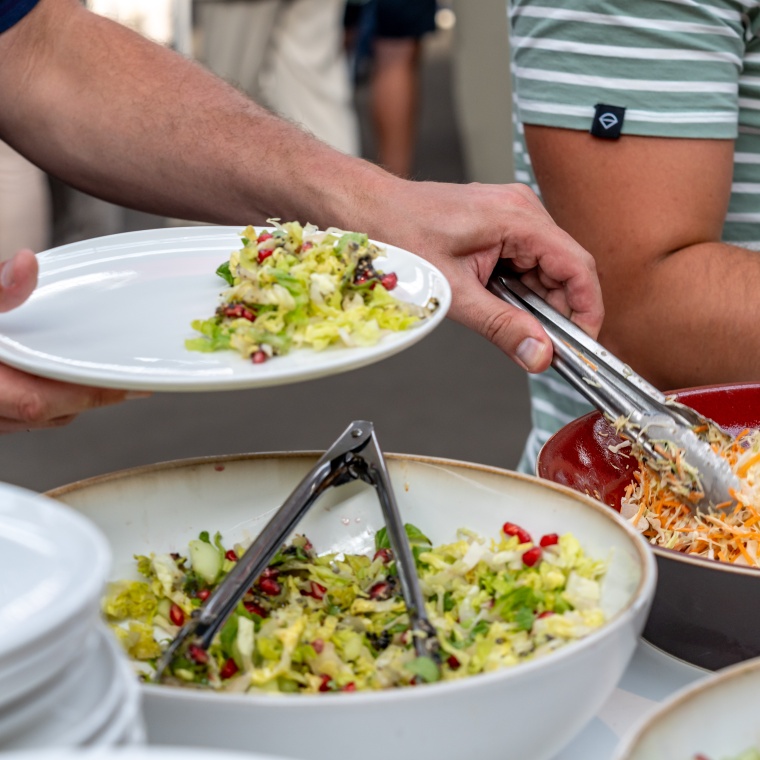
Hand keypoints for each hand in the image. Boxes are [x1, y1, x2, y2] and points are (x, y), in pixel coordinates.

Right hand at [0, 250, 148, 432]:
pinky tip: (55, 388)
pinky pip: (15, 418)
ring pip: (31, 419)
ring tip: (102, 387)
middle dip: (90, 400)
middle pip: (46, 413)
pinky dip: (41, 406)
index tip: (129, 387)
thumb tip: (26, 264)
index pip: (41, 398)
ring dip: (68, 405)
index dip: (89, 395)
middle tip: (129, 387)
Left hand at [375, 181, 603, 372]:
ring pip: (545, 267)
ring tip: (516, 328)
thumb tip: (539, 355)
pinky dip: (520, 289)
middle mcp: (522, 210)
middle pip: (565, 268)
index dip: (587, 308)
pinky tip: (502, 306)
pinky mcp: (499, 224)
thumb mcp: (454, 292)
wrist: (370, 209)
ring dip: (537, 302)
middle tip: (544, 349)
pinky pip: (525, 260)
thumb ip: (501, 326)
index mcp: (518, 218)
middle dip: (559, 312)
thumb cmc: (402, 237)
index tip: (584, 344)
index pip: (578, 266)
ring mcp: (511, 214)